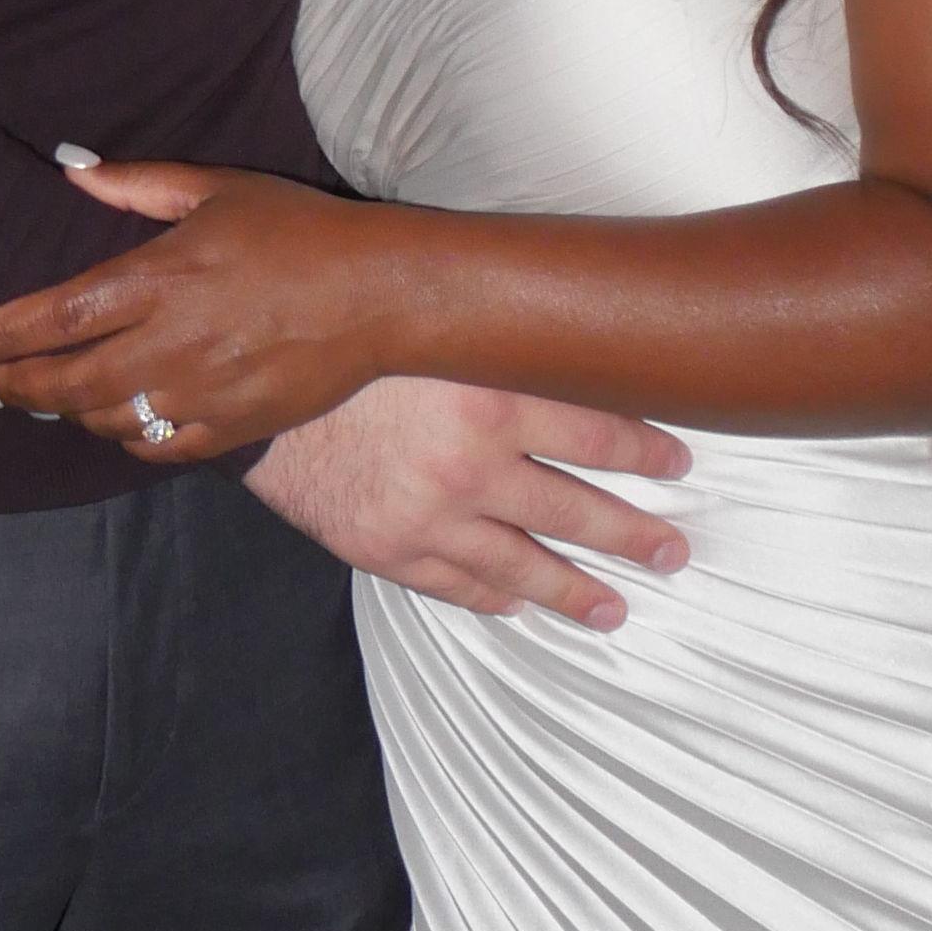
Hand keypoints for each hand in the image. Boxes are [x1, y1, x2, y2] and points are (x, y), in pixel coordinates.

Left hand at [0, 162, 408, 457]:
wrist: (378, 295)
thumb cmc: (297, 228)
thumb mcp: (216, 187)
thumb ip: (137, 184)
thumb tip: (71, 168)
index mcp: (159, 278)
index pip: (57, 316)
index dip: (1, 335)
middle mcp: (168, 344)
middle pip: (67, 379)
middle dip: (13, 385)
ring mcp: (198, 393)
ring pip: (105, 418)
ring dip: (62, 411)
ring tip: (35, 400)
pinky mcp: (229, 428)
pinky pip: (156, 446)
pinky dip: (123, 436)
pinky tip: (109, 425)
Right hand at [246, 375, 696, 632]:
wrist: (252, 388)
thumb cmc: (348, 341)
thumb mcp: (429, 322)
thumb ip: (495, 340)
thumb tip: (565, 337)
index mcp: (490, 393)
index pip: (597, 431)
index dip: (647, 450)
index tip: (679, 464)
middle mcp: (472, 464)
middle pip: (578, 509)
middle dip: (634, 535)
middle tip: (674, 552)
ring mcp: (433, 518)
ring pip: (526, 566)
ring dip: (578, 589)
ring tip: (616, 606)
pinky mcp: (392, 551)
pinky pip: (460, 588)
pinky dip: (495, 600)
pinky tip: (519, 608)